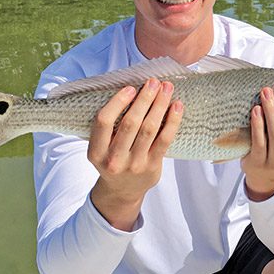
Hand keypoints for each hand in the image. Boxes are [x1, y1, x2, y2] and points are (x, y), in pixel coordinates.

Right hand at [88, 79, 182, 230]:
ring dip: (159, 105)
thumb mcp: (102, 147)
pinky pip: (165, 139)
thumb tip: (133, 90)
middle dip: (144, 99)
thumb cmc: (113, 159)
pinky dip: (172, 121)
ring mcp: (134, 165)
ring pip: (149, 129)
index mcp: (96, 152)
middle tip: (154, 82)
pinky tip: (177, 106)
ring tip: (167, 88)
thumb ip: (111, 126)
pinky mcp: (152, 167)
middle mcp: (114, 159)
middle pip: (131, 123)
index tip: (130, 88)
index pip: (103, 122)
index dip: (117, 102)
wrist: (122, 191)